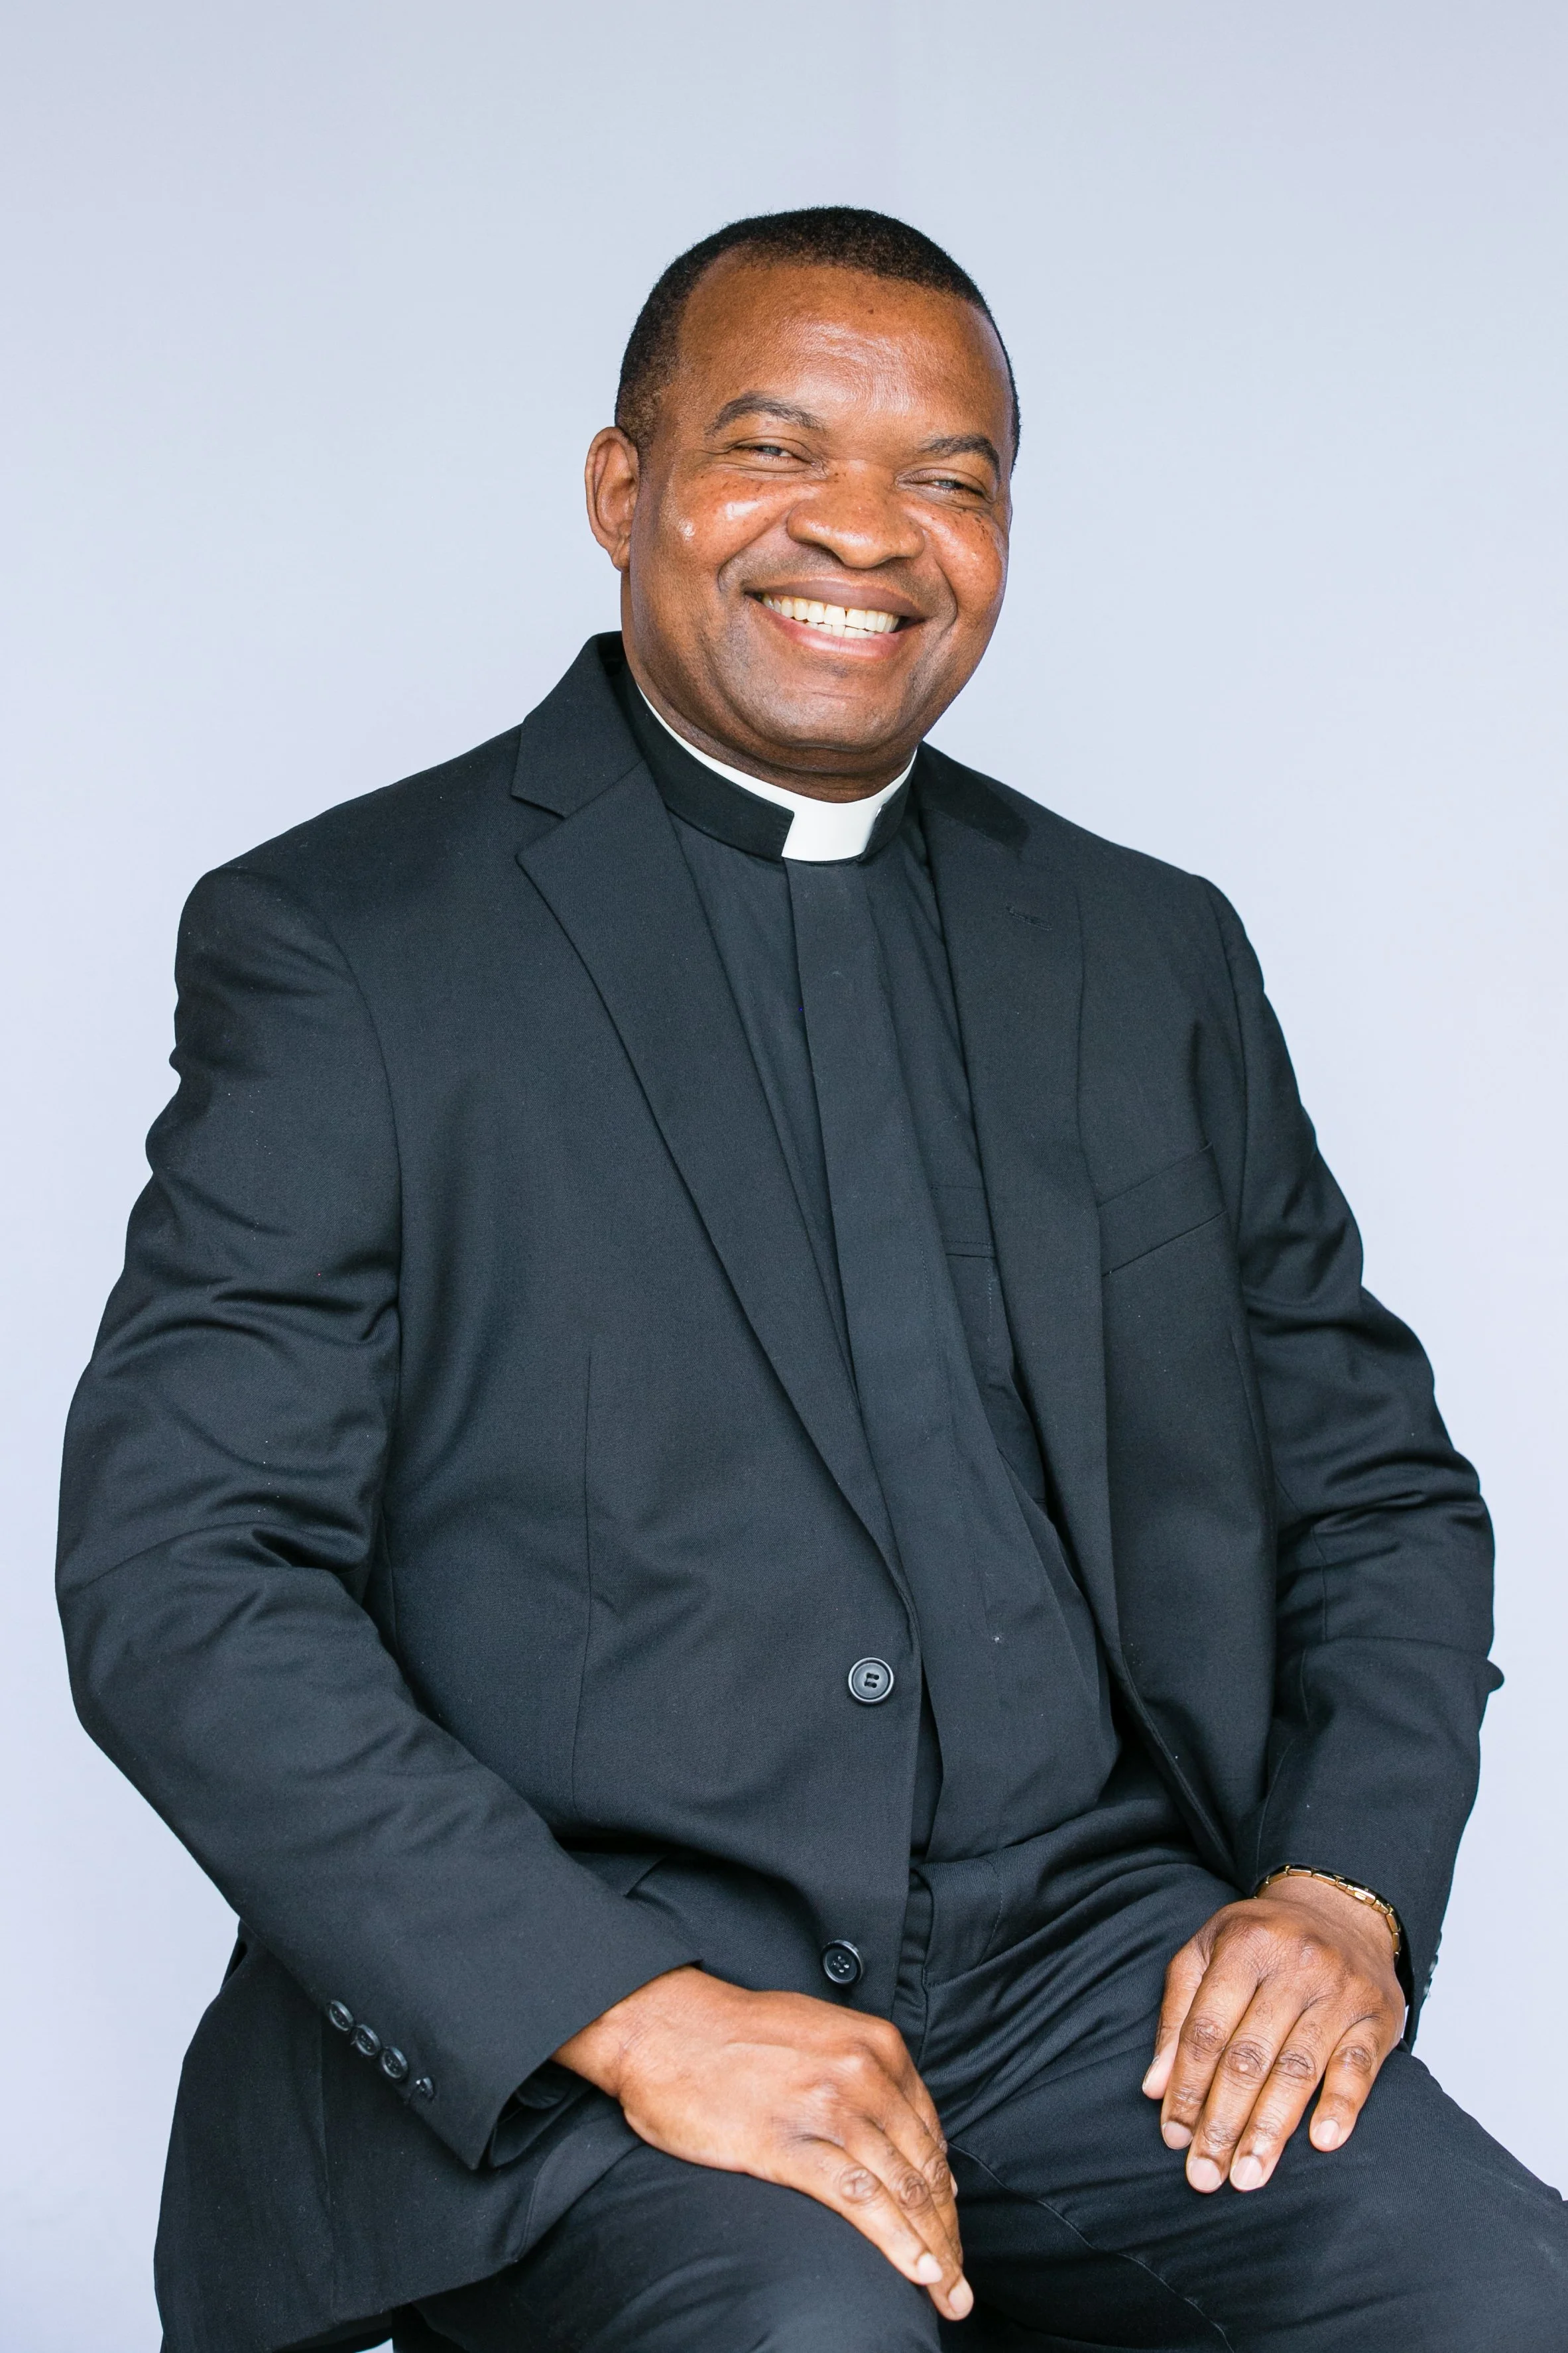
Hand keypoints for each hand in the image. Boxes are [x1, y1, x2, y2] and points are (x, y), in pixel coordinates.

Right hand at [555, 1966, 971, 2318]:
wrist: (667, 2028)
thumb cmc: (738, 2035)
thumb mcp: (822, 2034)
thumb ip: (867, 2077)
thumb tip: (903, 2135)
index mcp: (878, 2045)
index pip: (931, 2137)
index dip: (947, 2198)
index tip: (952, 2236)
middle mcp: (863, 2073)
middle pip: (924, 2170)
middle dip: (949, 2236)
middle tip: (961, 2286)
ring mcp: (827, 2108)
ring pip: (900, 2191)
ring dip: (933, 2252)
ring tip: (948, 2295)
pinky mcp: (788, 2143)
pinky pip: (858, 2200)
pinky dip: (894, 2242)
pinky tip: (916, 2272)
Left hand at [1141, 1877, 1405, 2193]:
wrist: (1339, 1908)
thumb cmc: (1261, 1941)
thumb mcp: (1207, 1952)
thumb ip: (1177, 2014)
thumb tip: (1154, 2087)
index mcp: (1243, 1944)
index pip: (1206, 2029)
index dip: (1187, 2087)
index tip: (1174, 2137)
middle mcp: (1294, 1964)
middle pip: (1249, 2056)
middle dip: (1223, 2121)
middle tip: (1206, 2175)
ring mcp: (1339, 1988)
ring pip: (1298, 2069)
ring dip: (1271, 2130)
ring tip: (1247, 2176)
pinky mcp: (1377, 2014)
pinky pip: (1358, 2066)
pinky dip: (1341, 2105)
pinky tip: (1322, 2143)